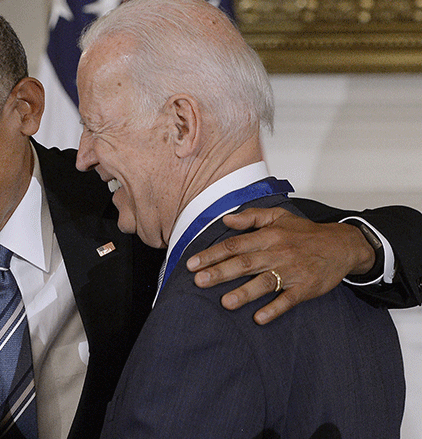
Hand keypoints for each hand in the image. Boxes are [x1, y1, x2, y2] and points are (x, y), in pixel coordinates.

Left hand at [187, 208, 375, 324]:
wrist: (342, 245)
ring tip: (225, 302)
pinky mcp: (305, 288)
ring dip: (245, 293)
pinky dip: (274, 309)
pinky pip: (288, 300)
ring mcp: (292, 271)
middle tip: (198, 281)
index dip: (212, 254)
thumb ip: (251, 217)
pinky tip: (259, 318)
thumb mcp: (279, 216)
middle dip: (220, 273)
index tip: (192, 263)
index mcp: (268, 236)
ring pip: (265, 283)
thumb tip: (226, 219)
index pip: (234, 245)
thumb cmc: (305, 232)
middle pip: (245, 263)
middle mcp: (277, 253)